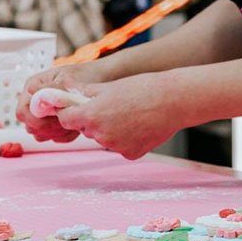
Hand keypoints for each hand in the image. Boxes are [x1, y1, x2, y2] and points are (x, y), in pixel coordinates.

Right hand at [16, 62, 106, 142]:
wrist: (105, 79)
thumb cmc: (87, 75)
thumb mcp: (70, 79)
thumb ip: (51, 88)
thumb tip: (32, 91)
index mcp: (35, 86)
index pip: (23, 112)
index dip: (36, 120)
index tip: (56, 118)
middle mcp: (36, 100)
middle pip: (30, 126)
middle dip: (48, 128)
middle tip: (67, 122)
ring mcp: (45, 113)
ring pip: (40, 134)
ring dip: (57, 133)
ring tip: (74, 123)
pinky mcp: (55, 122)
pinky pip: (54, 137)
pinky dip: (65, 136)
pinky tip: (77, 128)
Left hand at [57, 72, 183, 159]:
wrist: (174, 100)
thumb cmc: (144, 89)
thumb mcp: (109, 86)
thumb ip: (84, 93)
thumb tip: (66, 93)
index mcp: (91, 116)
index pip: (66, 119)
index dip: (71, 112)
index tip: (78, 107)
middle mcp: (100, 135)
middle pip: (87, 129)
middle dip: (94, 120)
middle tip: (113, 106)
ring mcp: (116, 147)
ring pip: (105, 138)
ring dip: (111, 129)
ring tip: (131, 114)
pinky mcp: (131, 154)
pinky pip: (122, 147)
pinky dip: (127, 139)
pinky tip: (140, 125)